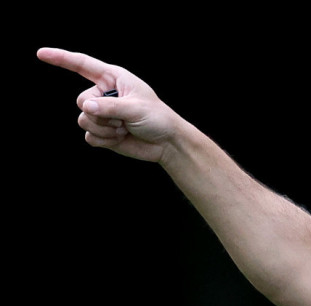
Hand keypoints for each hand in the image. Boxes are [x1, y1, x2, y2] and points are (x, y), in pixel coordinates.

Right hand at [36, 48, 178, 161]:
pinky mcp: (103, 133)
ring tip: (123, 128)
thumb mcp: (135, 107)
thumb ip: (109, 106)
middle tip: (123, 119)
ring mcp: (102, 114)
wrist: (166, 143)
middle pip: (81, 101)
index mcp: (113, 78)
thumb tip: (85, 108)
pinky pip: (89, 137)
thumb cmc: (156, 118)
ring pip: (83, 120)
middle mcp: (104, 94)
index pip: (82, 64)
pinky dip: (104, 140)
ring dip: (104, 128)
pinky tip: (120, 138)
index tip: (40, 54)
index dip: (60, 58)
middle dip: (100, 114)